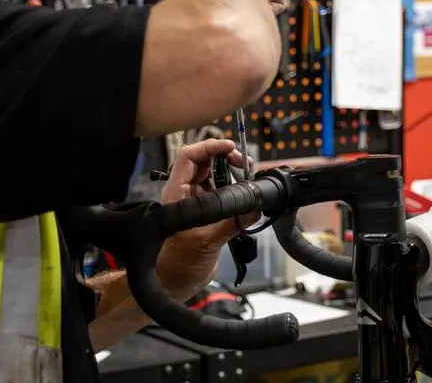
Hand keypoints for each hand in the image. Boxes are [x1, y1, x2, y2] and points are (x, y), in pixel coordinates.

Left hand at [155, 139, 255, 297]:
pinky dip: (234, 188)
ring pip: (213, 174)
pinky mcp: (207, 213)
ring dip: (230, 171)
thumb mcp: (207, 242)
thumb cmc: (179, 264)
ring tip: (247, 175)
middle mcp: (185, 194)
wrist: (177, 283)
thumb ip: (232, 223)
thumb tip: (255, 208)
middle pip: (203, 161)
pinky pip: (221, 192)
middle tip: (244, 163)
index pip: (189, 157)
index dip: (209, 147)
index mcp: (177, 194)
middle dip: (224, 157)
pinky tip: (245, 194)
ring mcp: (196, 203)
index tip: (230, 148)